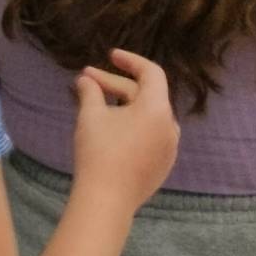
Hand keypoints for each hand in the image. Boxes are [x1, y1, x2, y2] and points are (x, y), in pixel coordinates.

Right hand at [71, 49, 178, 212]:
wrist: (107, 200)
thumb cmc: (99, 152)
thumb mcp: (90, 116)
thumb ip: (90, 91)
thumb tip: (85, 80)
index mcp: (157, 108)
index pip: (151, 73)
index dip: (130, 60)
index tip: (110, 56)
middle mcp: (170, 125)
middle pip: (145, 95)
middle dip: (115, 85)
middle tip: (86, 80)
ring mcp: (169, 148)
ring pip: (147, 117)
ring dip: (124, 106)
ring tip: (97, 105)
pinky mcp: (163, 165)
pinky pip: (150, 136)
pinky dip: (132, 126)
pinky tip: (111, 130)